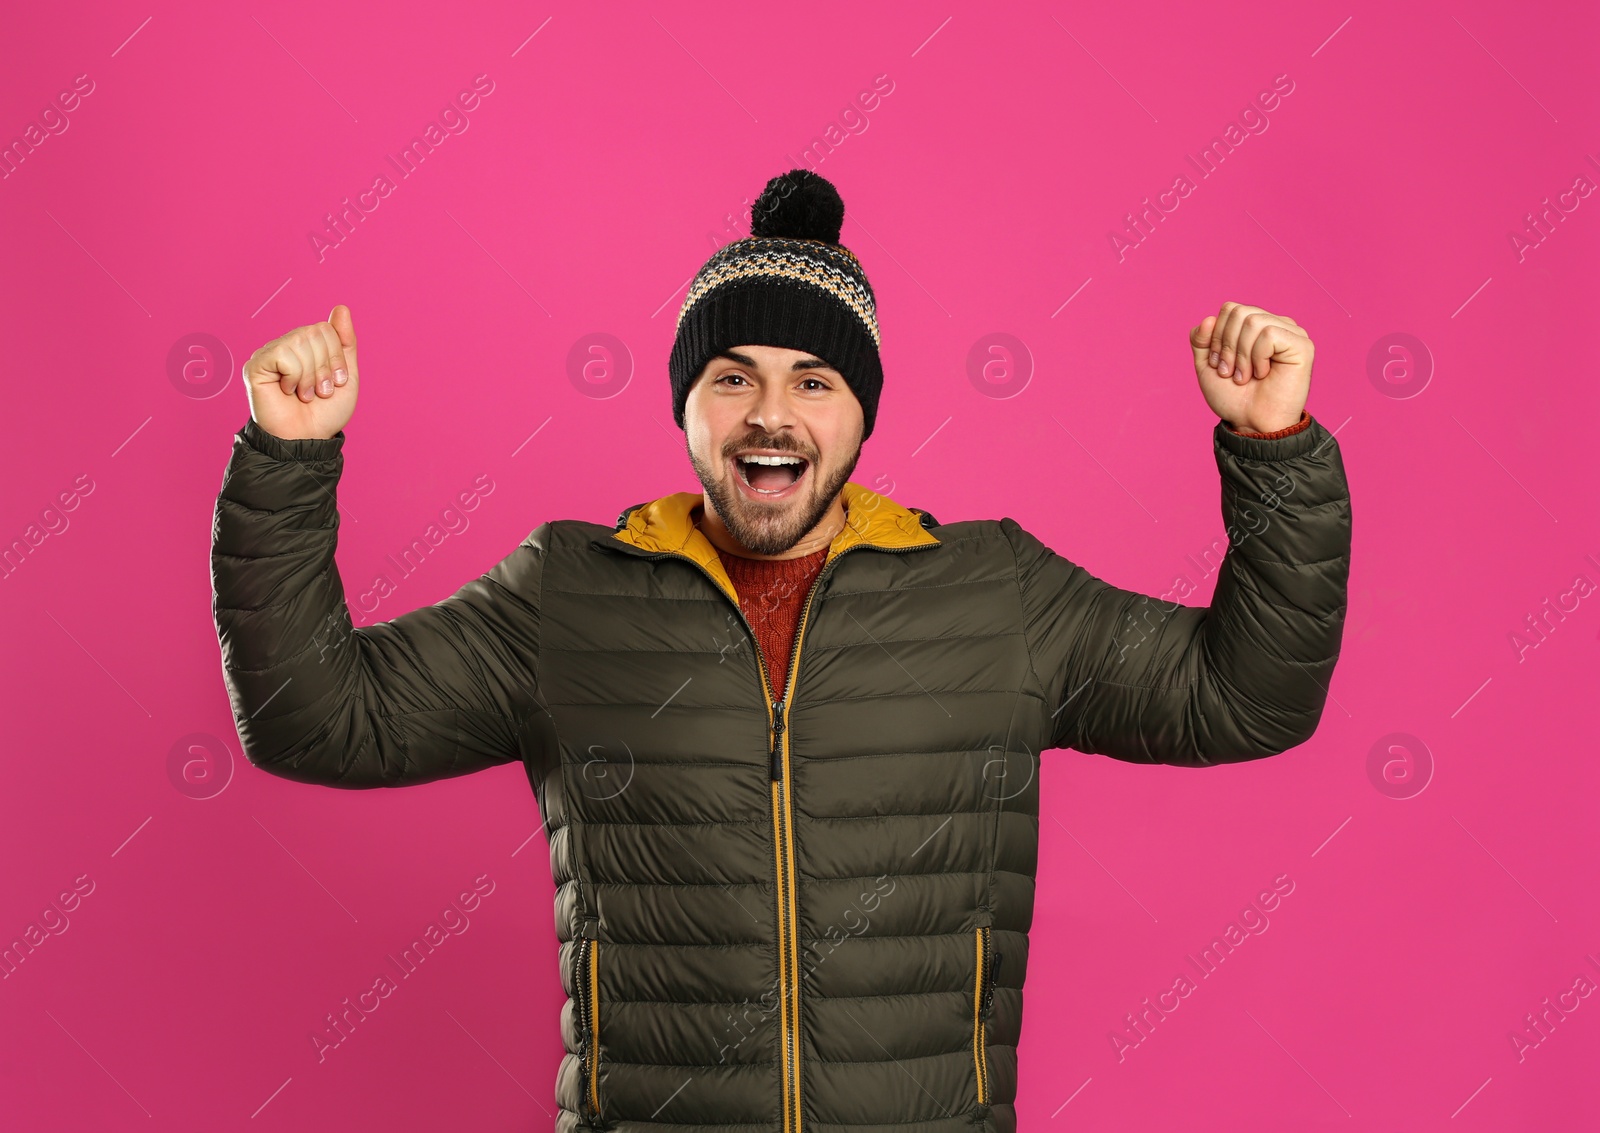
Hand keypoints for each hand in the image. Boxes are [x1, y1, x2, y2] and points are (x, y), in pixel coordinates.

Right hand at [244, 304, 359, 440]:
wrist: (307, 439)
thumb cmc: (324, 412)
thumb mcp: (346, 376)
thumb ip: (344, 342)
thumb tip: (341, 307)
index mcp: (307, 347)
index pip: (326, 329)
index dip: (336, 357)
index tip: (336, 382)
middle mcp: (286, 346)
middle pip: (314, 332)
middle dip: (325, 366)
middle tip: (320, 390)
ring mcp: (269, 354)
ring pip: (300, 342)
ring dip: (311, 375)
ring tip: (305, 394)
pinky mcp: (256, 365)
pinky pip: (283, 353)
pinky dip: (294, 376)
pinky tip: (288, 391)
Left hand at [1189, 302, 1310, 433]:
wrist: (1251, 423)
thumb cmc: (1234, 397)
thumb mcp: (1207, 365)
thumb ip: (1201, 340)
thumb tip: (1208, 318)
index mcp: (1255, 326)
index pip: (1230, 309)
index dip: (1216, 336)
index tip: (1219, 365)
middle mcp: (1274, 324)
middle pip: (1239, 311)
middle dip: (1226, 346)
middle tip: (1231, 373)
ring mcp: (1290, 332)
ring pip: (1253, 321)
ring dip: (1241, 355)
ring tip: (1245, 377)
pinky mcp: (1302, 345)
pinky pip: (1269, 334)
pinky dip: (1258, 357)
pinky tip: (1263, 374)